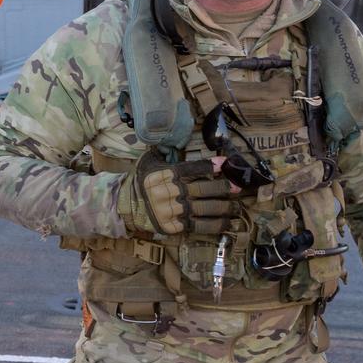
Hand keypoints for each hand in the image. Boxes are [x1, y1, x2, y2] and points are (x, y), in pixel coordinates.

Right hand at [114, 155, 237, 234]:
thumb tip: (177, 136)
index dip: (210, 166)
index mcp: (164, 174)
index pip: (191, 168)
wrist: (125, 206)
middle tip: (237, 187)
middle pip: (202, 189)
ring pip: (204, 208)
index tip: (225, 163)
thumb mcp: (148, 162)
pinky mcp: (174, 226)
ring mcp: (172, 211)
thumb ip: (164, 151)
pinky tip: (228, 223)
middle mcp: (169, 192)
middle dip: (223, 187)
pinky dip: (216, 225)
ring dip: (224, 207)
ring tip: (237, 206)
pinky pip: (199, 226)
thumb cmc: (142, 181)